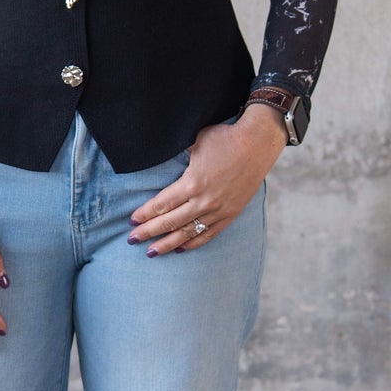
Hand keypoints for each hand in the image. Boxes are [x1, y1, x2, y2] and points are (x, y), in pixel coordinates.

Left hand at [127, 103, 286, 255]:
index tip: (132, 222)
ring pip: (188, 232)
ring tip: (152, 252)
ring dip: (168, 243)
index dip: (145, 214)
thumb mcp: (194, 142)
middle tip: (132, 240)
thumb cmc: (225, 138)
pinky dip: (194, 243)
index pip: (162, 204)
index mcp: (192, 183)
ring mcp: (219, 210)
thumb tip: (160, 157)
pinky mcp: (231, 213)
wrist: (258, 143)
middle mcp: (204, 201)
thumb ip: (177, 155)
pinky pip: (209, 234)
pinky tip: (181, 248)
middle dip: (149, 232)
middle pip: (170, 222)